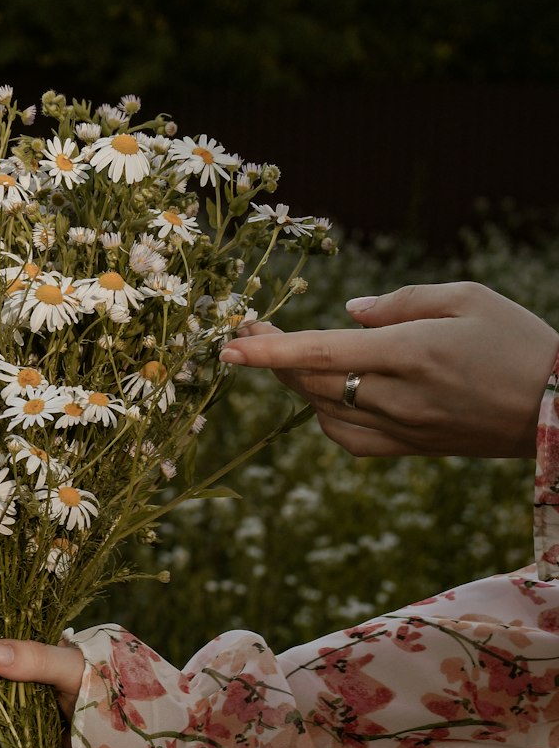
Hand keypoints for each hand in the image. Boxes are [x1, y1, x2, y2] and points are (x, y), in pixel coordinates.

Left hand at [219, 282, 558, 457]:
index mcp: (409, 352)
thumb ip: (401, 302)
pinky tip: (326, 395)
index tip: (229, 344)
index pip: (320, 352)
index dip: (268, 350)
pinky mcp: (408, 448)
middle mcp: (397, 395)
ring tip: (287, 355)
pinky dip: (324, 415)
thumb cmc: (519, 341)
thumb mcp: (467, 298)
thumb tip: (349, 311)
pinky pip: (346, 438)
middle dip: (272, 356)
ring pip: (322, 410)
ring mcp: (401, 428)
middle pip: (310, 382)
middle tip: (251, 330)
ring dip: (295, 384)